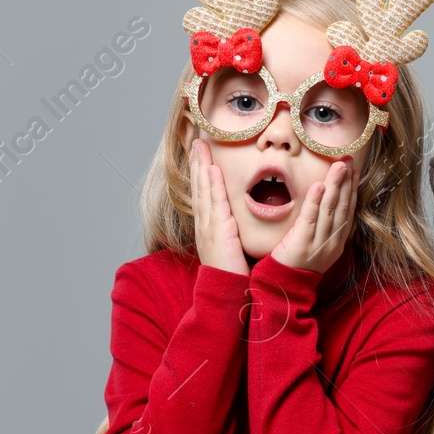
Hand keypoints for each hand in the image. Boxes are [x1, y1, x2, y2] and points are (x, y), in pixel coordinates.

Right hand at [188, 138, 246, 273]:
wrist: (226, 292)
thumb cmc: (232, 272)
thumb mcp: (231, 245)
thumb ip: (233, 230)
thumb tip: (237, 220)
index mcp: (208, 226)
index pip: (203, 192)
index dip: (201, 172)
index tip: (201, 153)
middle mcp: (204, 223)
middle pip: (198, 186)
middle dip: (197, 162)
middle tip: (196, 140)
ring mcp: (208, 226)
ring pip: (203, 190)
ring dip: (201, 166)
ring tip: (200, 146)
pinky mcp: (217, 231)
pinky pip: (214, 203)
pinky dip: (211, 185)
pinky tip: (211, 170)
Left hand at [271, 159, 357, 272]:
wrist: (284, 288)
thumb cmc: (298, 264)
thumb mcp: (318, 247)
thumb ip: (324, 228)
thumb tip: (326, 203)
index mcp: (337, 241)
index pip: (348, 211)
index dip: (352, 190)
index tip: (354, 172)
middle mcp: (332, 241)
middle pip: (342, 206)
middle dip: (346, 181)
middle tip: (348, 160)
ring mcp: (319, 242)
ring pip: (330, 209)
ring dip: (335, 185)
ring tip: (338, 166)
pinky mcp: (302, 243)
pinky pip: (311, 218)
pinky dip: (315, 201)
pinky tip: (319, 185)